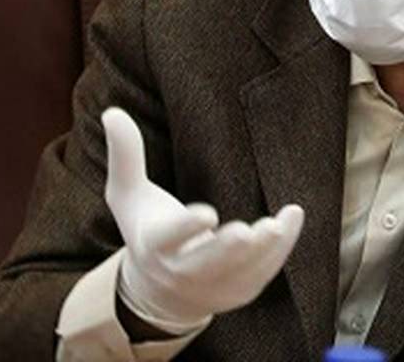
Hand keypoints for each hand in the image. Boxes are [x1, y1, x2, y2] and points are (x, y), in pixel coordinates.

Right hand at [102, 107, 303, 332]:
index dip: (186, 227)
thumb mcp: (128, 195)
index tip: (207, 213)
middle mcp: (182, 271)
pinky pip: (263, 273)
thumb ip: (125, 155)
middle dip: (225, 250)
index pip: (168, 238)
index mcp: (155, 245)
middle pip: (206, 264)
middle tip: (245, 232)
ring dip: (261, 251)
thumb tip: (112, 111)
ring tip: (277, 224)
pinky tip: (291, 218)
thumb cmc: (146, 229)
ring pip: (239, 272)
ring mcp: (213, 287)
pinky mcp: (240, 291)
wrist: (161, 291)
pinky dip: (279, 250)